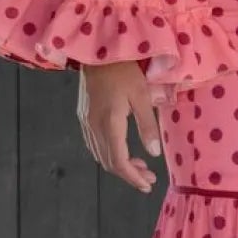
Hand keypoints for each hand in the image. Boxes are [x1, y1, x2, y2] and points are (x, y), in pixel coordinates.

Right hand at [76, 61, 166, 192]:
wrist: (96, 52)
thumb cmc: (123, 69)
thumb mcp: (141, 95)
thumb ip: (147, 125)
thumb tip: (153, 154)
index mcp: (109, 122)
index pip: (119, 160)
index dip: (133, 177)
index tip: (147, 185)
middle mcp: (94, 126)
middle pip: (109, 162)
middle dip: (129, 174)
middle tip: (149, 179)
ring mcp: (86, 122)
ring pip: (101, 155)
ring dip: (120, 165)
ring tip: (141, 167)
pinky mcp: (84, 116)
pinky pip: (95, 144)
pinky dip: (110, 154)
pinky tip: (123, 151)